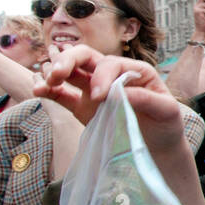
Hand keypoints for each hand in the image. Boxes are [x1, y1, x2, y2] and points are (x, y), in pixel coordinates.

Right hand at [34, 44, 188, 154]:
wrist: (158, 147)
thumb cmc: (166, 125)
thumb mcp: (166, 111)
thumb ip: (145, 99)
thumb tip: (117, 93)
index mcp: (133, 71)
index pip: (110, 64)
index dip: (101, 76)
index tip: (100, 97)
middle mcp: (111, 76)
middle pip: (84, 57)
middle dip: (67, 60)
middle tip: (56, 74)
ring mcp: (94, 90)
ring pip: (69, 71)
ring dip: (53, 72)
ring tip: (44, 83)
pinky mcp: (82, 107)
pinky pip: (61, 94)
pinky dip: (48, 90)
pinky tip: (38, 90)